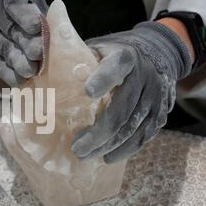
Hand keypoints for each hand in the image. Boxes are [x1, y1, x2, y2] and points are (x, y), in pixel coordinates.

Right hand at [0, 0, 47, 85]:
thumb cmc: (25, 10)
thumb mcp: (34, 2)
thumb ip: (46, 13)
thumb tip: (60, 20)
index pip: (15, 5)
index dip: (26, 17)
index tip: (38, 27)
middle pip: (10, 30)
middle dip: (25, 43)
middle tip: (38, 54)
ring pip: (4, 48)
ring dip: (17, 61)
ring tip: (31, 71)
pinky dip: (8, 74)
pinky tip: (20, 80)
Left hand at [71, 21, 192, 162]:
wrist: (158, 51)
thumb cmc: (115, 53)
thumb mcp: (98, 47)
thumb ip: (78, 60)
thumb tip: (45, 77)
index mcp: (125, 57)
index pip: (116, 67)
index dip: (103, 79)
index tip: (88, 92)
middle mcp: (145, 76)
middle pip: (122, 110)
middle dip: (98, 133)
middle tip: (76, 148)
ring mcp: (156, 97)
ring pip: (132, 128)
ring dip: (108, 146)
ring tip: (85, 156)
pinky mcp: (161, 113)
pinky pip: (144, 136)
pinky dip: (125, 149)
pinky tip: (108, 157)